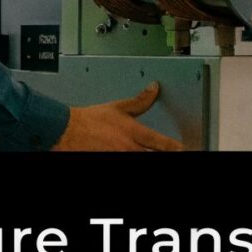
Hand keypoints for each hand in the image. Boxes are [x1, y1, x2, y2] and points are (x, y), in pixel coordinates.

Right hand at [53, 83, 186, 151]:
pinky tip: (135, 155)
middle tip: (175, 153)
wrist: (68, 131)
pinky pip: (127, 163)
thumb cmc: (90, 120)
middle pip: (155, 156)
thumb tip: (154, 89)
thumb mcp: (118, 107)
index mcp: (134, 133)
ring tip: (148, 152)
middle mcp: (130, 149)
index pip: (163, 144)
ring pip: (142, 161)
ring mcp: (120, 158)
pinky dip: (133, 159)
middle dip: (164, 155)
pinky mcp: (110, 162)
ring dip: (147, 156)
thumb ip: (139, 101)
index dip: (176, 148)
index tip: (184, 149)